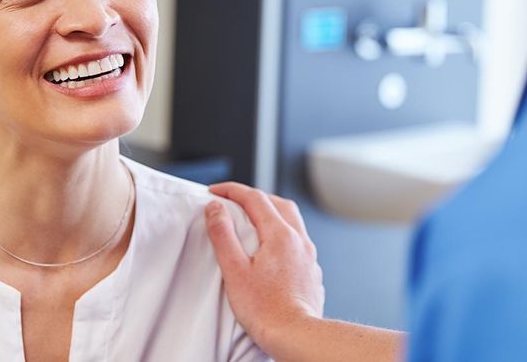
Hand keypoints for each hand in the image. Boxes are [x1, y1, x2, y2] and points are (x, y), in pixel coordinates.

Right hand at [205, 182, 324, 355]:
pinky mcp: (312, 271)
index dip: (232, 190)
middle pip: (277, 202)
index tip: (215, 191)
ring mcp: (308, 255)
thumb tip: (216, 208)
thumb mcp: (234, 270)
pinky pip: (298, 239)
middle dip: (254, 196)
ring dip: (272, 211)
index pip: (255, 198)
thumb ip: (223, 234)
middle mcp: (298, 239)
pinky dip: (282, 232)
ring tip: (253, 218)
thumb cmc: (265, 310)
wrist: (297, 337)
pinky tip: (273, 246)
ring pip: (292, 219)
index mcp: (280, 234)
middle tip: (234, 200)